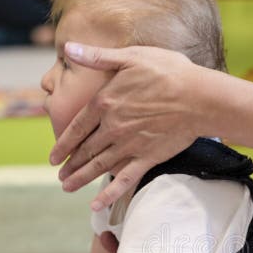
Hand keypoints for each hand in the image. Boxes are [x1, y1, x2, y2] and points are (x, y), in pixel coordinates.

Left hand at [50, 42, 210, 210]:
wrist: (199, 97)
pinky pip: (124, 180)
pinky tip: (96, 205)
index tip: (54, 156)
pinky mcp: (147, 158)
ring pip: (98, 166)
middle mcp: (112, 128)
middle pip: (85, 150)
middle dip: (70, 165)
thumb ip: (97, 57)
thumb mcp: (130, 56)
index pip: (76, 128)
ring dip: (81, 179)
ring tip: (67, 188)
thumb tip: (69, 47)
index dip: (63, 144)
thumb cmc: (169, 72)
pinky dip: (109, 194)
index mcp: (105, 102)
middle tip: (60, 176)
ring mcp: (129, 145)